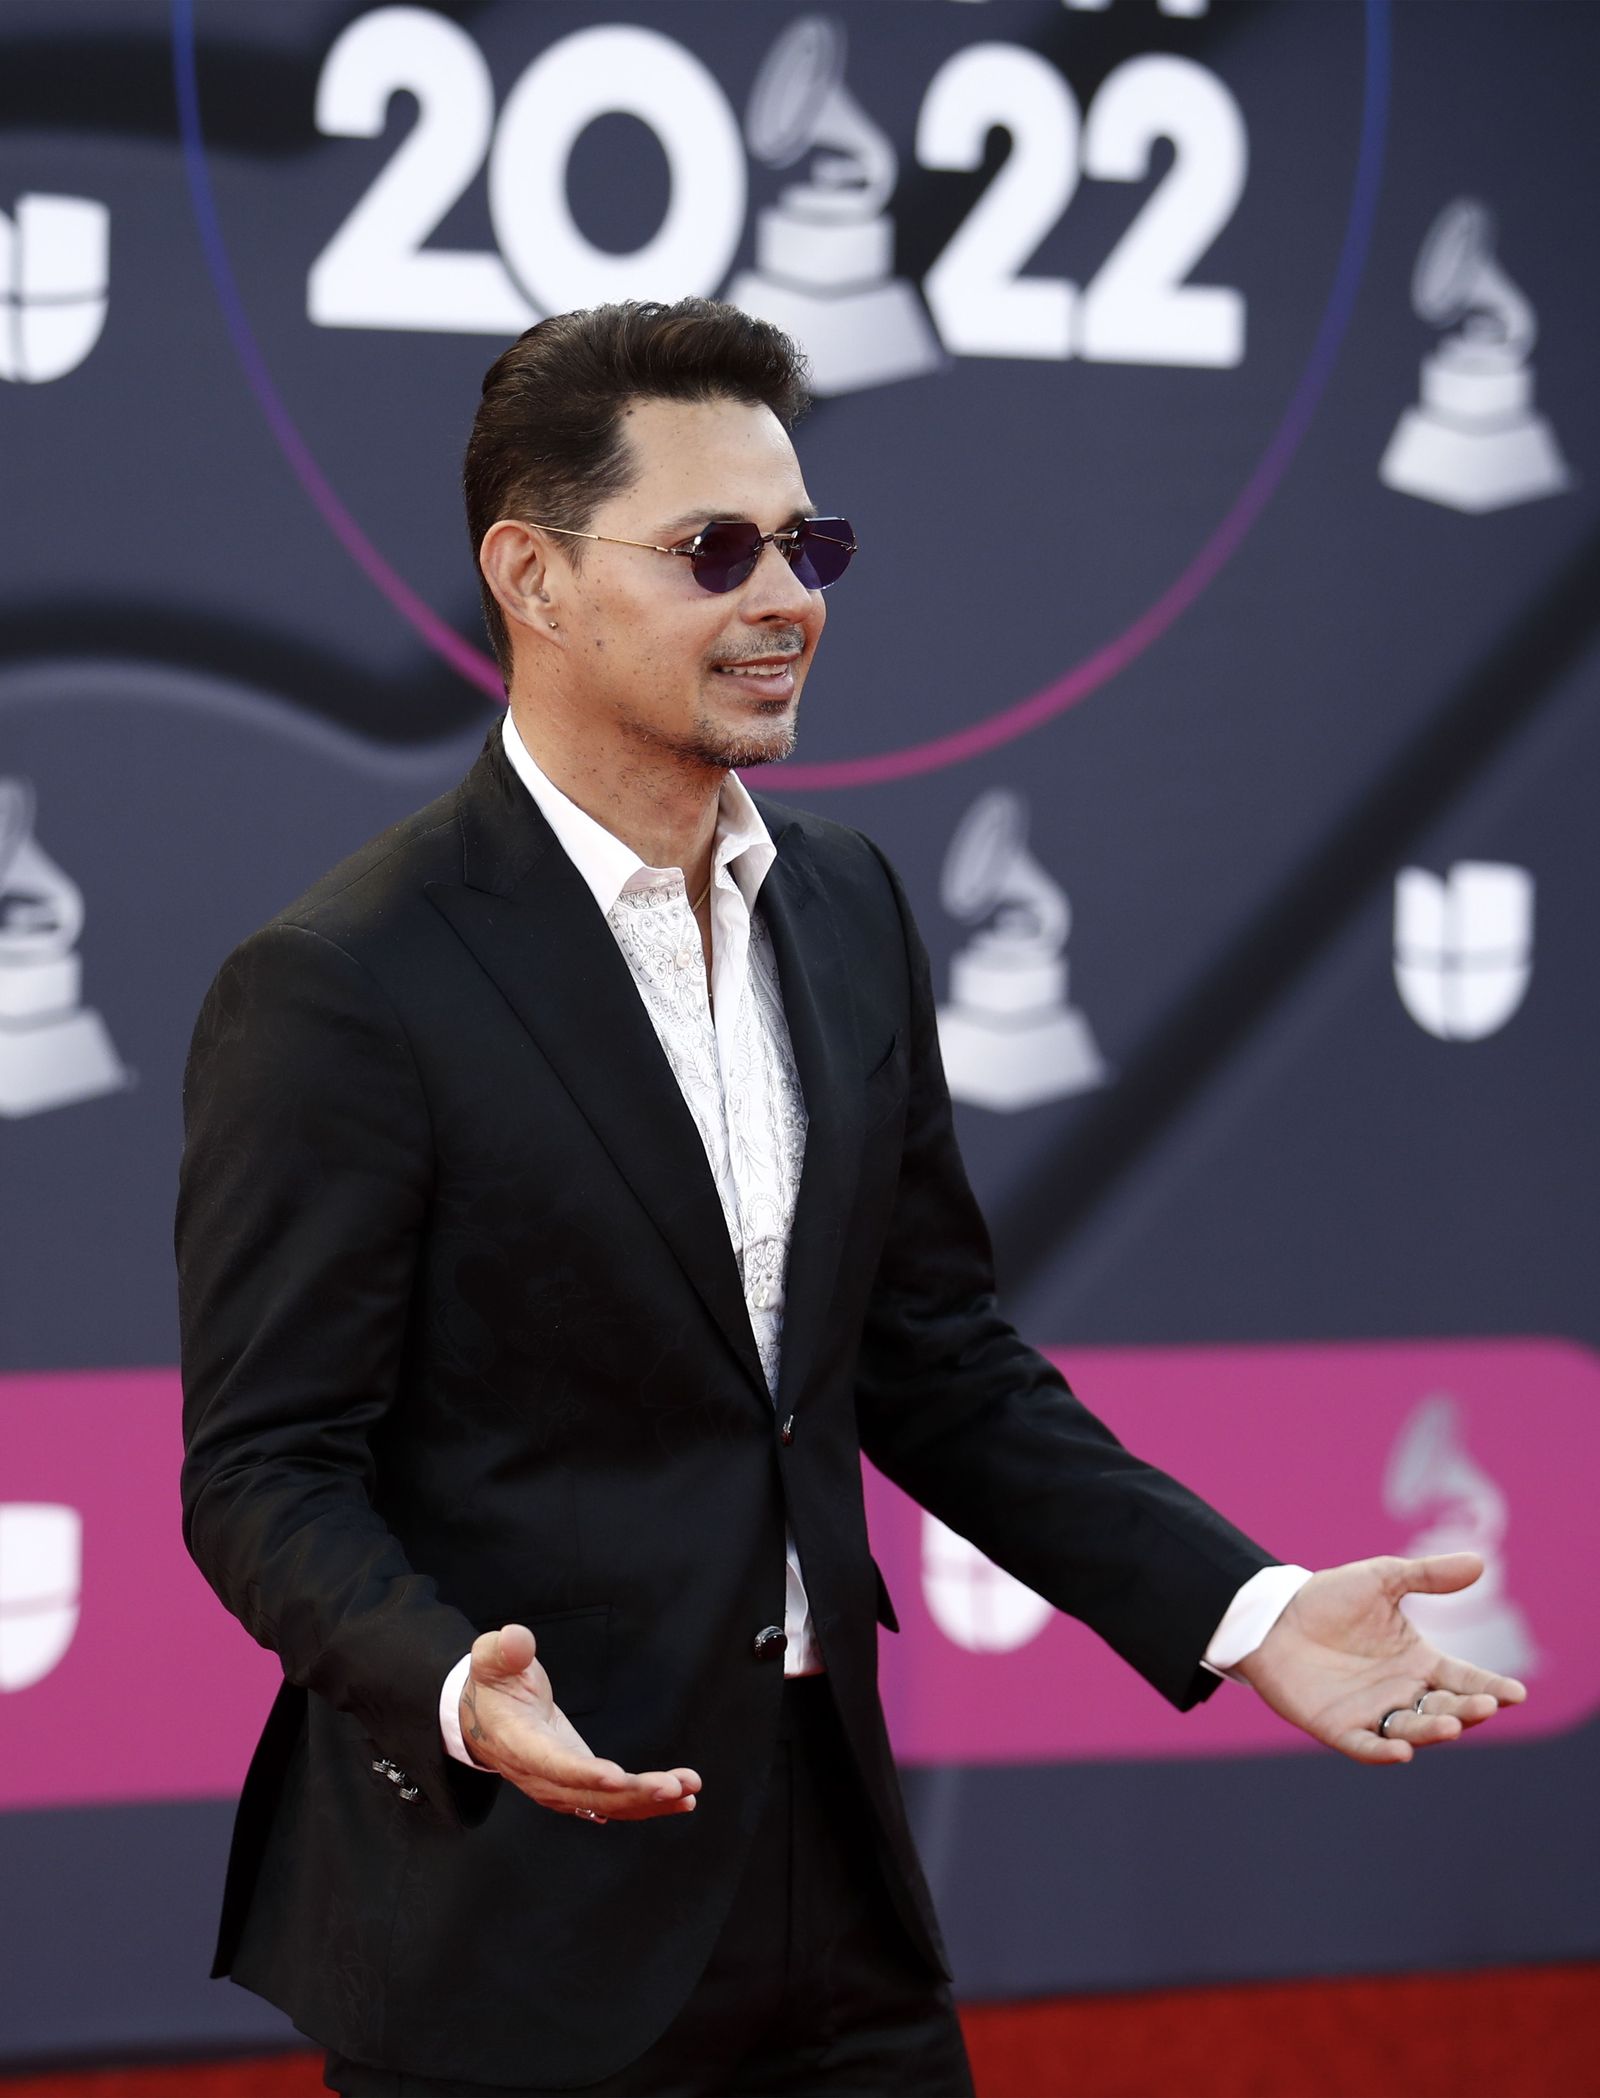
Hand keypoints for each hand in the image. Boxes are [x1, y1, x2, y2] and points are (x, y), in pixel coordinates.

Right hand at [459, 1624, 701, 1822]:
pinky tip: (678, 1801)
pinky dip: (644, 1804)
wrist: (484, 1719)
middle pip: (588, 1794)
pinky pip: (611, 1804)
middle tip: (673, 1787)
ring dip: (648, 1801)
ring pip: (605, 1805)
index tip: (617, 1778)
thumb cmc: (494, 1686)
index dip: (584, 1773)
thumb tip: (515, 1639)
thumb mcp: (491, 1660)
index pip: (552, 1763)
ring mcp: (559, 1787)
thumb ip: (503, 1650)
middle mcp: (540, 1775)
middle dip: (633, 1793)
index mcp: (519, 1742)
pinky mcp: (576, 1788)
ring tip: (687, 1791)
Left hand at [1233, 1553, 1526, 1763]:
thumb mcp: (1381, 1579)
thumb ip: (1427, 1575)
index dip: (1491, 1688)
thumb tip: (1480, 1563)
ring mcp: (1373, 1713)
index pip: (1465, 1679)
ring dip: (1433, 1731)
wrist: (1273, 1616)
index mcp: (1419, 1661)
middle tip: (1485, 1706)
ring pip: (1413, 1731)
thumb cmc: (1329, 1599)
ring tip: (1451, 1723)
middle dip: (1468, 1709)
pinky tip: (1401, 1752)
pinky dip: (1383, 1752)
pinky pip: (1366, 1746)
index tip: (1516, 1694)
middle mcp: (1403, 1692)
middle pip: (1446, 1708)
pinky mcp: (1338, 1727)